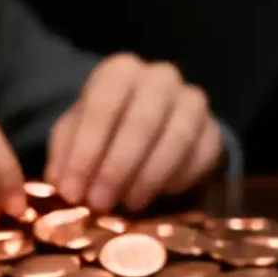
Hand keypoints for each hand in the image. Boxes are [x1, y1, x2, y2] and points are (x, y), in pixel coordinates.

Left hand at [46, 55, 222, 212]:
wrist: (147, 128)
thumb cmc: (103, 130)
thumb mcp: (74, 136)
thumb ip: (66, 156)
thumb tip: (65, 184)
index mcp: (121, 71)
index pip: (103, 104)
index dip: (86, 151)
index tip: (72, 191)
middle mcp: (161, 78)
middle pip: (143, 120)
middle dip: (118, 167)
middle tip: (99, 203)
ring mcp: (193, 102)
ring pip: (177, 137)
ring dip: (148, 177)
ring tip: (127, 205)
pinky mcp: (213, 131)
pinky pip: (201, 156)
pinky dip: (177, 181)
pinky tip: (155, 197)